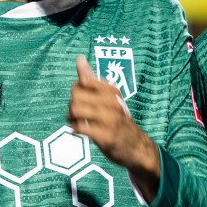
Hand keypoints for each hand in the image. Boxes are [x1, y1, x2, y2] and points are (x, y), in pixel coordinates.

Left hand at [68, 56, 160, 201]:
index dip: (76, 90)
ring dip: (70, 117)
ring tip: (75, 122)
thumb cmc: (118, 120)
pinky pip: (80, 128)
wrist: (136, 147)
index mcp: (112, 91)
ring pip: (76, 109)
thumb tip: (79, 59)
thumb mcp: (109, 97)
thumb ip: (91, 80)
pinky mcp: (106, 136)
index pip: (83, 81)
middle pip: (75, 95)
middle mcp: (112, 103)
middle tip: (75, 114)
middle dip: (71, 104)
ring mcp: (110, 120)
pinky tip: (78, 132)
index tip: (81, 99)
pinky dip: (74, 130)